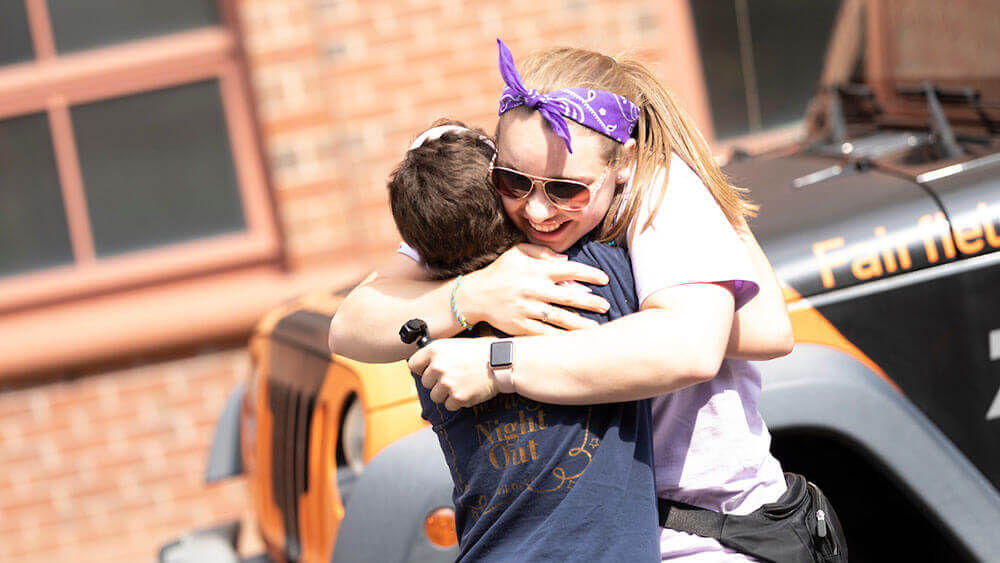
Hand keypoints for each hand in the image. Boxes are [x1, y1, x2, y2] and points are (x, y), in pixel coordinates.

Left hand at [408, 338, 499, 410]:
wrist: (502, 362)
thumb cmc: (482, 351)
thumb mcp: (456, 344)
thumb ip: (438, 355)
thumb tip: (425, 366)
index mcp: (435, 350)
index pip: (413, 365)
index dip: (422, 369)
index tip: (429, 370)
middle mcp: (438, 366)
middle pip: (425, 383)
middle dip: (437, 382)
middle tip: (454, 377)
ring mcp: (447, 383)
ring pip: (435, 396)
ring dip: (446, 394)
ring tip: (461, 384)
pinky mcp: (458, 397)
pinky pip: (449, 405)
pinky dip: (457, 402)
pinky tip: (468, 390)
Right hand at [461, 243, 610, 335]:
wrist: (475, 295)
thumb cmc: (500, 271)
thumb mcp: (517, 252)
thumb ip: (542, 253)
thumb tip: (566, 260)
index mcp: (536, 270)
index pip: (569, 270)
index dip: (590, 274)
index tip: (604, 279)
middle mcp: (533, 289)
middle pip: (569, 296)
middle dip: (591, 302)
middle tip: (606, 305)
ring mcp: (527, 309)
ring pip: (560, 318)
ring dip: (580, 323)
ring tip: (596, 328)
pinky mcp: (521, 326)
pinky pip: (545, 333)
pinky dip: (561, 337)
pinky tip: (574, 340)